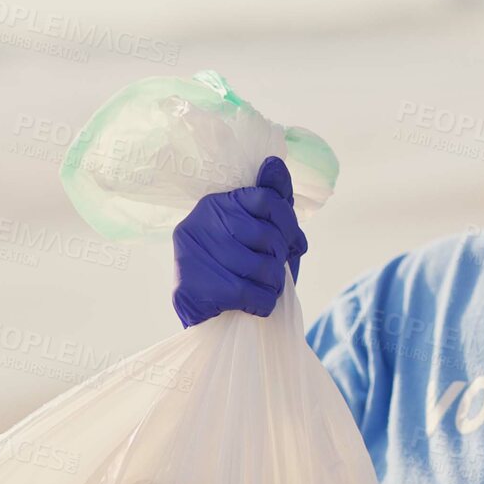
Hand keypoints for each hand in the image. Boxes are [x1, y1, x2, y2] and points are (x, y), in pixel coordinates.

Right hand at [171, 156, 306, 327]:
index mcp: (217, 202)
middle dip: (281, 257)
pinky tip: (256, 304)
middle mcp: (199, 222)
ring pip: (263, 267)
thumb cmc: (244, 269)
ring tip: (266, 287)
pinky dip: (264, 304)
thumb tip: (274, 164)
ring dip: (274, 284)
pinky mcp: (192, 287)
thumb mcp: (263, 231)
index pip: (267, 199)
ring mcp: (192, 254)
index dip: (289, 224)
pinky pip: (251, 294)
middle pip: (268, 235)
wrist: (214, 319)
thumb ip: (273, 203)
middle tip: (276, 270)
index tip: (292, 242)